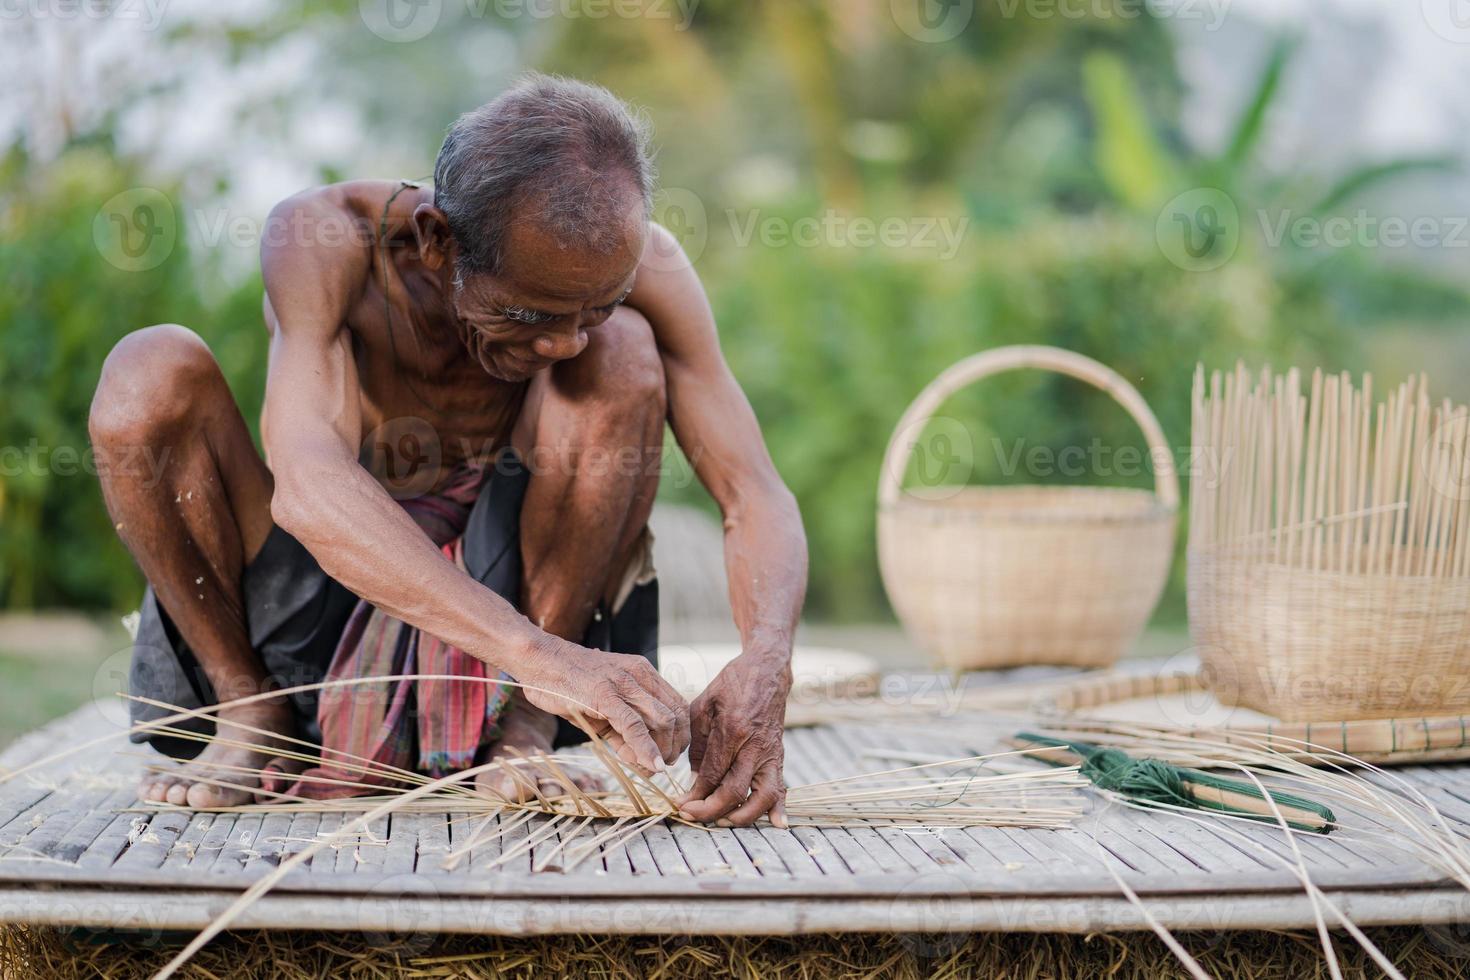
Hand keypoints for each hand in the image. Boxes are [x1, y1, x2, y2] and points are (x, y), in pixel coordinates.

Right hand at [516, 639, 689, 773]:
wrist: (540, 660)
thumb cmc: (569, 685)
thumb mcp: (603, 707)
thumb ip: (623, 731)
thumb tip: (642, 761)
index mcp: (642, 672)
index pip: (677, 704)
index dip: (681, 733)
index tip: (672, 753)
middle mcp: (639, 674)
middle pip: (675, 713)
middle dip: (676, 744)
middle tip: (666, 765)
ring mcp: (623, 683)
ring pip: (661, 719)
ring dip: (664, 750)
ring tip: (656, 769)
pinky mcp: (605, 694)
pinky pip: (634, 725)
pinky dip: (646, 748)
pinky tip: (650, 765)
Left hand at [678, 645, 790, 826]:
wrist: (767, 669)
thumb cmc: (732, 683)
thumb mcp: (704, 705)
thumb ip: (697, 742)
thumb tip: (695, 776)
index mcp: (732, 730)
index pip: (712, 774)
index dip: (695, 795)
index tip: (681, 805)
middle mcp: (754, 745)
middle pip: (734, 790)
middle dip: (711, 810)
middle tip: (691, 815)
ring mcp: (770, 751)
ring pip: (763, 795)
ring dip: (744, 816)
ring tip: (723, 822)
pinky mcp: (779, 754)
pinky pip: (781, 785)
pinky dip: (779, 807)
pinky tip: (777, 824)